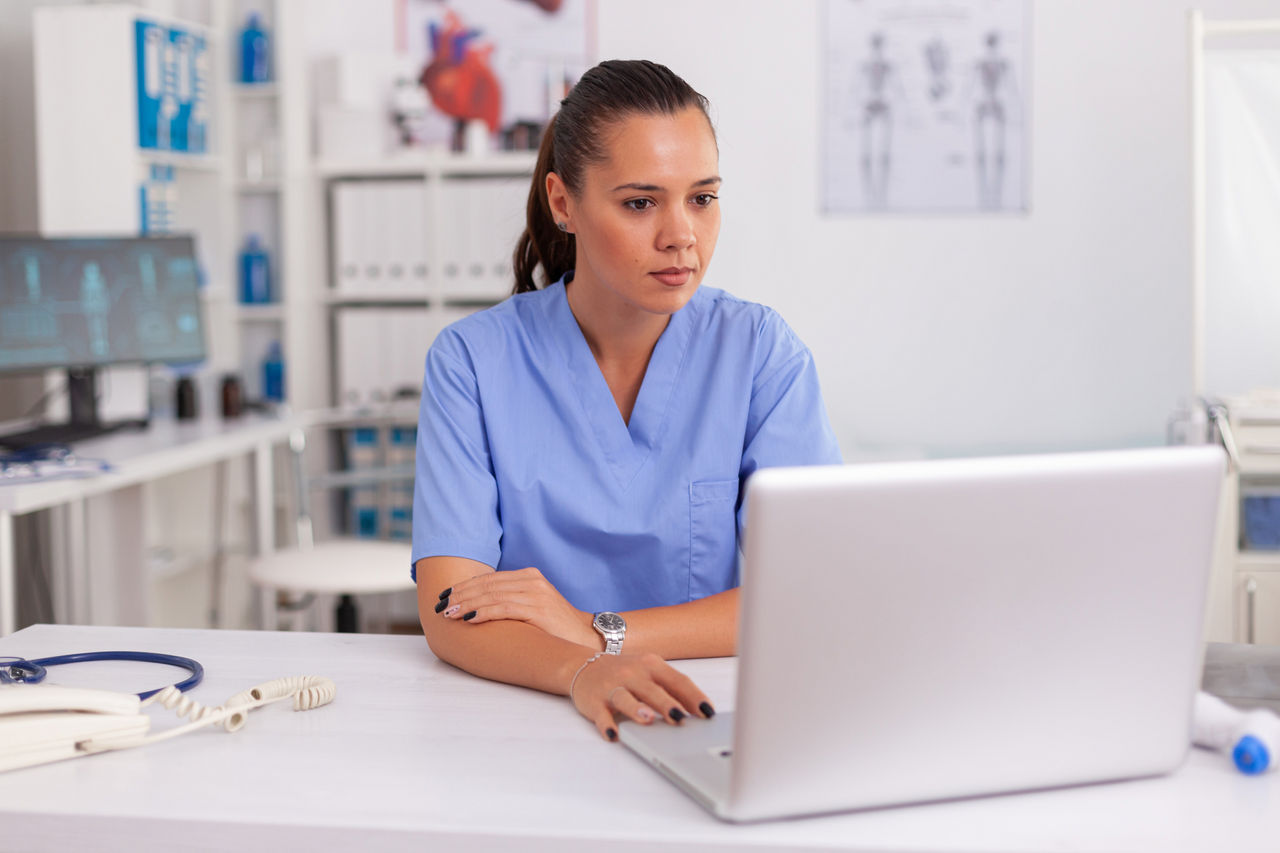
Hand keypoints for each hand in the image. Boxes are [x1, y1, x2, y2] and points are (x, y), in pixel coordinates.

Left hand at [434, 567, 597, 647]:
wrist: (585, 637)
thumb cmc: (555, 627)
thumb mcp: (532, 606)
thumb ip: (511, 600)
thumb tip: (478, 605)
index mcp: (529, 576)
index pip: (489, 579)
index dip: (464, 586)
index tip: (445, 595)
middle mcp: (532, 580)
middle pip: (487, 585)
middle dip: (460, 595)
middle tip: (441, 606)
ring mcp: (536, 593)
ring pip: (492, 595)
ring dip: (466, 604)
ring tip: (449, 613)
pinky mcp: (538, 608)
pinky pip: (504, 608)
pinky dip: (483, 612)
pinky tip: (469, 619)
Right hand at [570, 652, 715, 741]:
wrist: (585, 666)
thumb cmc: (626, 674)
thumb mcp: (650, 672)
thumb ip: (672, 688)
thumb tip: (699, 710)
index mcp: (651, 666)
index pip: (677, 680)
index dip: (694, 697)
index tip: (707, 713)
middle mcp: (632, 674)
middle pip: (652, 690)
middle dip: (667, 704)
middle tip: (680, 718)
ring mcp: (612, 687)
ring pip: (625, 698)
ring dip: (636, 709)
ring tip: (648, 720)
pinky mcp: (595, 701)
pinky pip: (601, 714)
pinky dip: (606, 724)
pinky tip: (613, 734)